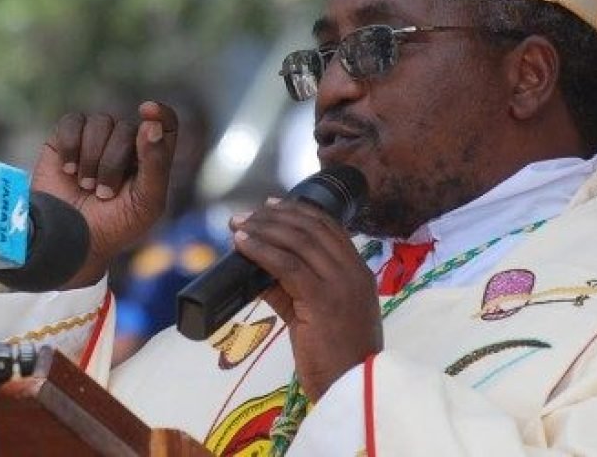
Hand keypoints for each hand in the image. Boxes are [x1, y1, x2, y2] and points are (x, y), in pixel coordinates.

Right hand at [31, 101, 177, 288]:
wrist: (70, 242)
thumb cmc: (115, 225)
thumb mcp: (146, 202)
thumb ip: (156, 164)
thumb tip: (152, 125)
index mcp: (151, 157)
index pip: (165, 124)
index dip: (160, 113)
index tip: (147, 111)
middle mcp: (125, 142)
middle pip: (128, 128)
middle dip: (113, 163)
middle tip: (103, 194)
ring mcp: (95, 138)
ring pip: (101, 122)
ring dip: (92, 158)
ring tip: (86, 186)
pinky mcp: (66, 138)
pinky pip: (73, 122)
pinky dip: (71, 146)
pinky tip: (68, 170)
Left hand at [231, 199, 381, 401]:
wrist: (354, 392)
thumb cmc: (335, 358)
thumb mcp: (316, 315)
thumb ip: (291, 289)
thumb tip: (257, 268)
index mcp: (358, 272)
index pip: (328, 227)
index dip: (298, 211)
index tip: (271, 204)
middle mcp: (353, 272)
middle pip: (310, 228)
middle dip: (273, 216)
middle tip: (245, 215)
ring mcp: (341, 284)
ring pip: (297, 242)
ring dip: (262, 229)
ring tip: (237, 226)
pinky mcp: (323, 300)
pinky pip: (287, 265)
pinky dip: (261, 250)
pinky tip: (242, 245)